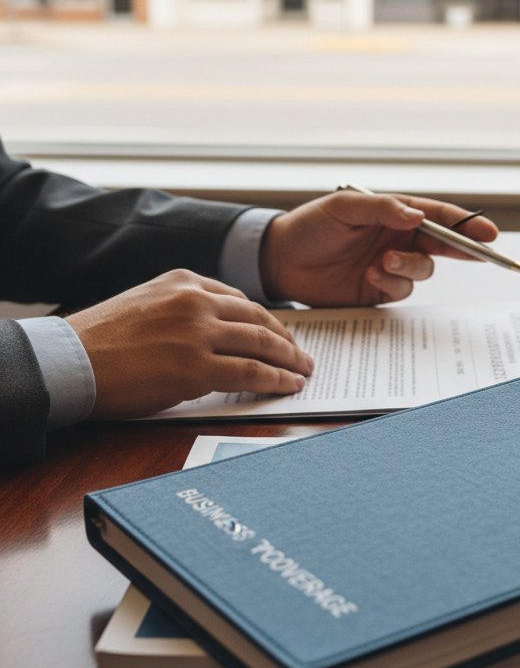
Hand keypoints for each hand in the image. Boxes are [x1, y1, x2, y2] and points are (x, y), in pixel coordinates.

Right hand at [66, 269, 313, 419]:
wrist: (67, 362)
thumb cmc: (101, 341)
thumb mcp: (147, 304)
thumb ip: (184, 310)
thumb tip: (218, 331)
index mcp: (184, 281)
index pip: (241, 299)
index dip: (267, 320)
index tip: (279, 333)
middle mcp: (196, 301)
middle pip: (259, 319)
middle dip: (286, 339)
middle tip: (301, 354)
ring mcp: (199, 333)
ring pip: (262, 344)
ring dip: (290, 360)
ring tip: (303, 371)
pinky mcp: (197, 368)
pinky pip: (252, 372)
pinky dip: (278, 380)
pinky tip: (290, 386)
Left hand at [258, 191, 498, 305]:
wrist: (279, 261)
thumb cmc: (310, 226)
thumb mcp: (344, 207)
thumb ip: (382, 208)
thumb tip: (417, 216)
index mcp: (395, 213)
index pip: (439, 216)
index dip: (467, 225)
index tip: (489, 234)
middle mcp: (399, 238)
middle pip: (444, 244)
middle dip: (464, 249)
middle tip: (480, 253)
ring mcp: (391, 265)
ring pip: (423, 270)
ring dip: (409, 266)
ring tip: (382, 262)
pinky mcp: (379, 291)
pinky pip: (402, 291)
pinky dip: (392, 283)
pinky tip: (370, 275)